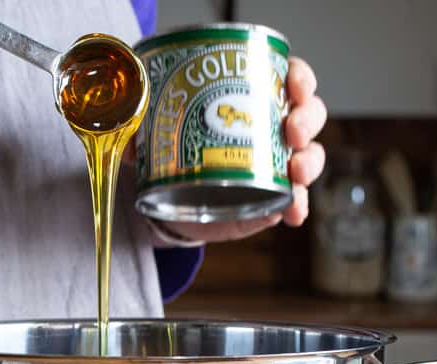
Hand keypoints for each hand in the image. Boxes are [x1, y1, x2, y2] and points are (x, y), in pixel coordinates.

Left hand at [156, 57, 326, 244]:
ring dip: (308, 162)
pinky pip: (294, 202)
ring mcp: (275, 167)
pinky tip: (293, 213)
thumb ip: (141, 132)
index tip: (294, 86)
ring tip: (295, 171)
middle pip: (309, 115)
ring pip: (309, 156)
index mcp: (252, 100)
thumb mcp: (156, 137)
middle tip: (291, 130)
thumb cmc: (175, 156)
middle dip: (306, 120)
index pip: (289, 78)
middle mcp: (271, 130)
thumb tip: (127, 137)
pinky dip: (298, 206)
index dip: (299, 79)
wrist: (173, 204)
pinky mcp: (270, 201)